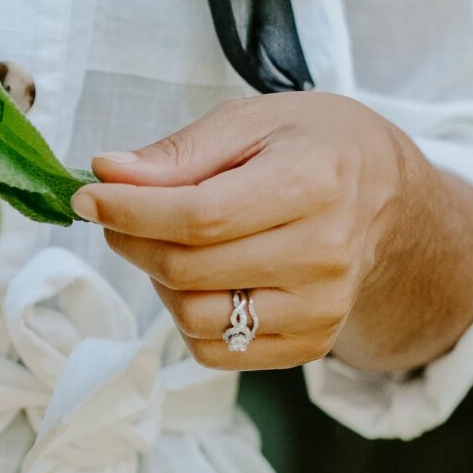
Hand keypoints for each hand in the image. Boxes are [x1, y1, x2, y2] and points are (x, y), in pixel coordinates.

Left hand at [69, 93, 412, 370]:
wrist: (385, 195)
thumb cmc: (310, 146)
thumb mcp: (250, 121)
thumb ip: (177, 153)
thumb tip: (107, 174)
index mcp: (314, 184)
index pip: (200, 217)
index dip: (130, 212)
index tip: (87, 197)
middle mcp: (325, 255)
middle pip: (189, 270)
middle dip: (130, 241)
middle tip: (115, 214)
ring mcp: (321, 308)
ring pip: (196, 318)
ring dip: (158, 282)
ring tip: (166, 243)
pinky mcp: (309, 345)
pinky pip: (216, 350)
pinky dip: (187, 317)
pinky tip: (198, 277)